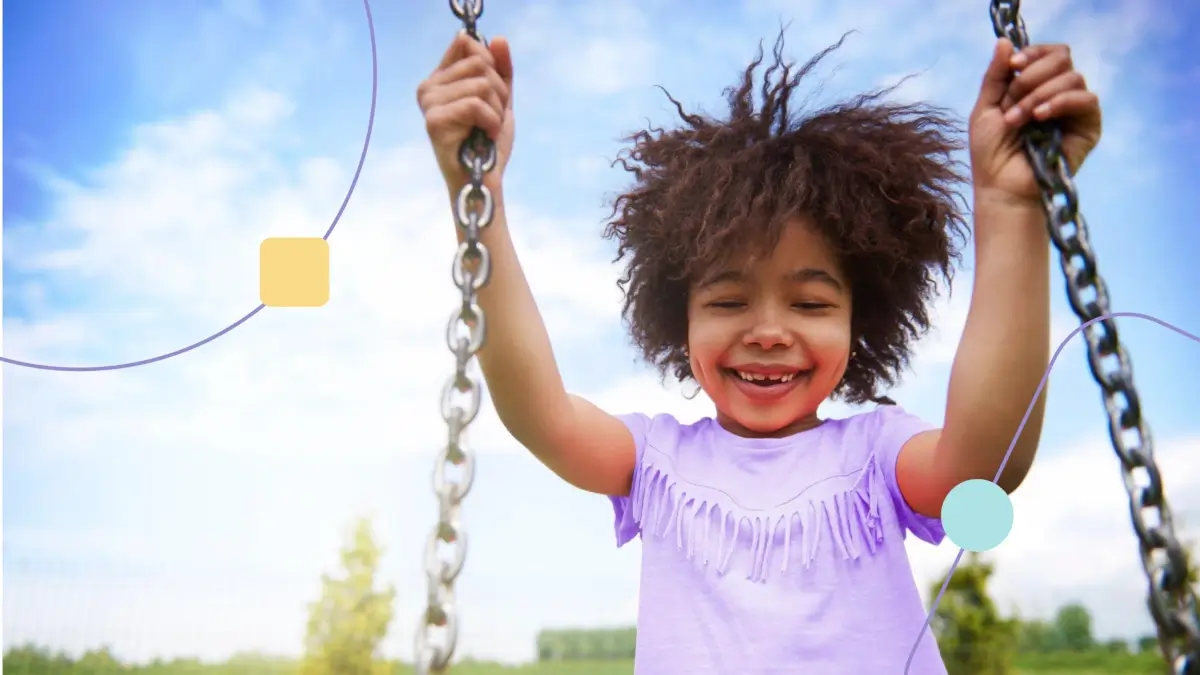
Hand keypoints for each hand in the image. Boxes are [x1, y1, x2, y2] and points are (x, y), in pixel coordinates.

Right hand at [418, 32, 514, 188]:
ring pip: (481, 83)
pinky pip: (475, 103)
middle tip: (495, 117)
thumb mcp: (500, 100)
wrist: (483, 180)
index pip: (467, 44)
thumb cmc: (488, 144)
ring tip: (489, 130)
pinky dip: (492, 121)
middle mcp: (428, 87)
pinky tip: (486, 136)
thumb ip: (500, 69)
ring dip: (497, 110)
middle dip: (499, 91)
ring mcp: (428, 103)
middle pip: (479, 62)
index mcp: (440, 79)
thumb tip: (498, 39)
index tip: (496, 92)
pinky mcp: (433, 120)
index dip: (492, 64)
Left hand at [968, 39, 1101, 204]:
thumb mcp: (985, 108)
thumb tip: (1005, 42)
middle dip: (1031, 76)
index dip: (1033, 53)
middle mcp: (1058, 94)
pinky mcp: (1089, 127)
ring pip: (1072, 77)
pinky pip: (1086, 99)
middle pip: (1062, 59)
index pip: (1048, 54)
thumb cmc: (991, 153)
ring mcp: (1074, 110)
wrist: (1001, 188)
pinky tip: (1041, 117)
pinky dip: (1060, 102)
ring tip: (1019, 119)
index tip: (1013, 64)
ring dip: (1039, 94)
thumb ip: (996, 76)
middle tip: (1012, 101)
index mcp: (1036, 87)